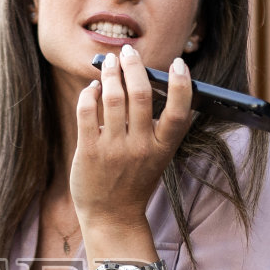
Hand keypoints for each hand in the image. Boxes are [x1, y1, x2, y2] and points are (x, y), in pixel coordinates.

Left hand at [71, 44, 193, 230]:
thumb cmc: (134, 182)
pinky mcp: (90, 151)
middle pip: (141, 95)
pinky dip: (90, 93)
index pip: (179, 111)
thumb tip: (146, 82)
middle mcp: (141, 147)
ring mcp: (114, 149)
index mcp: (163, 148)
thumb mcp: (155, 157)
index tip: (178, 63)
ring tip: (110, 62)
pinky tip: (93, 88)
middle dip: (134, 66)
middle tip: (129, 51)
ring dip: (110, 73)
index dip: (181, 84)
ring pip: (112, 97)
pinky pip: (87, 111)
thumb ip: (155, 127)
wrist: (111, 217)